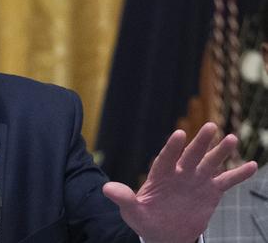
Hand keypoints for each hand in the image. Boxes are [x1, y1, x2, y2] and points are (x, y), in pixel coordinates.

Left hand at [103, 122, 256, 242]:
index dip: (172, 147)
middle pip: (191, 155)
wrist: (163, 233)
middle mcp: (180, 173)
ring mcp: (196, 180)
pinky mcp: (210, 191)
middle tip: (210, 127)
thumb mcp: (132, 211)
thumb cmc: (144, 219)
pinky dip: (238, 174)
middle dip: (200, 142)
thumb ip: (123, 198)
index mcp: (160, 175)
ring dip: (221, 152)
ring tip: (232, 138)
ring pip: (210, 163)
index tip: (179, 134)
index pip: (166, 158)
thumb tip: (106, 189)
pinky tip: (252, 165)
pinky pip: (226, 181)